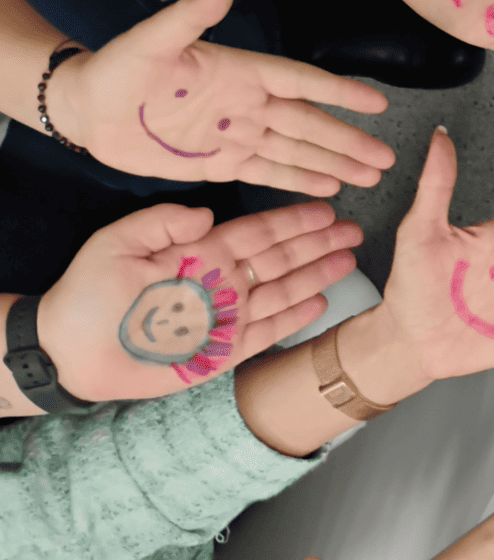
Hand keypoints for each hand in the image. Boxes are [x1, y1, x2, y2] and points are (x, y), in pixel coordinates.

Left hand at [31, 200, 358, 404]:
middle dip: (318, 243)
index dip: (292, 220)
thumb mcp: (117, 244)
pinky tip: (322, 301)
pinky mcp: (227, 350)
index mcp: (199, 253)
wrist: (75, 352)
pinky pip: (270, 330)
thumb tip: (206, 213)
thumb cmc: (88, 296)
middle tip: (353, 230)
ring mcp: (228, 316)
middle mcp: (222, 282)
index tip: (325, 208)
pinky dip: (296, 317)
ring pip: (284, 290)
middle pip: (280, 257)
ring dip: (318, 275)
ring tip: (349, 259)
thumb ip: (162, 224)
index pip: (256, 232)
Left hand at [47, 0, 394, 195]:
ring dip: (335, 164)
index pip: (300, 82)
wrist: (87, 109)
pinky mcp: (221, 163)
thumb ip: (189, 16)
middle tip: (386, 159)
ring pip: (297, 152)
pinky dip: (300, 181)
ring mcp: (237, 135)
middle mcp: (246, 104)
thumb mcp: (150, 40)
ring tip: (371, 176)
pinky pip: (269, 173)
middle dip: (350, 141)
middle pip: (310, 125)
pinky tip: (330, 188)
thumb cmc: (116, 69)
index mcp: (238, 72)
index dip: (339, 93)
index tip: (377, 103)